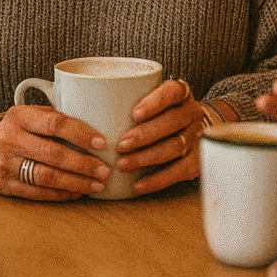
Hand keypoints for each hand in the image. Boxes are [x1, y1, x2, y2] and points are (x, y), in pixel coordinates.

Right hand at [0, 105, 111, 200]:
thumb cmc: (22, 127)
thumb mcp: (34, 113)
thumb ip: (59, 117)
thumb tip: (99, 126)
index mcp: (20, 116)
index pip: (55, 124)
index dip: (80, 134)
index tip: (102, 143)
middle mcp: (10, 139)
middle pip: (52, 154)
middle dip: (83, 164)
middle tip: (105, 170)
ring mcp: (5, 164)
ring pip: (46, 177)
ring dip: (76, 182)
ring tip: (97, 185)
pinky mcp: (4, 185)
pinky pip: (37, 193)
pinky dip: (61, 194)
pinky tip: (78, 192)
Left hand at [116, 79, 203, 194]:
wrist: (193, 127)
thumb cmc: (159, 112)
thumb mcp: (150, 96)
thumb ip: (126, 96)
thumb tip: (80, 96)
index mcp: (181, 93)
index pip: (173, 92)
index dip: (155, 102)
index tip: (134, 114)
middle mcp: (192, 113)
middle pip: (172, 122)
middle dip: (145, 135)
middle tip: (121, 145)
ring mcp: (197, 138)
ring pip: (176, 147)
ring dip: (147, 158)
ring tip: (123, 164)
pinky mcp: (197, 161)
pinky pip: (179, 172)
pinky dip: (158, 180)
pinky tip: (138, 185)